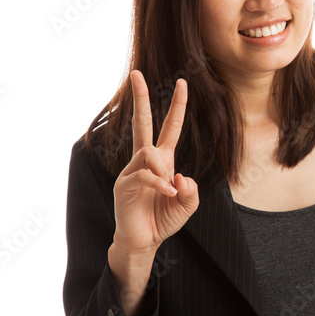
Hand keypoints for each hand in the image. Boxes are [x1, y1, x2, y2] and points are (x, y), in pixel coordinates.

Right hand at [110, 70, 198, 315]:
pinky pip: (145, 174)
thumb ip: (190, 188)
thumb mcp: (188, 203)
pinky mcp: (124, 185)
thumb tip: (177, 175)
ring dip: (163, 169)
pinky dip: (160, 184)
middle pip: (142, 122)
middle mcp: (144, 161)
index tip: (182, 83)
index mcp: (162, 160)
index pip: (169, 127)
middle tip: (136, 73)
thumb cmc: (164, 220)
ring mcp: (131, 171)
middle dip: (140, 97)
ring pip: (149, 152)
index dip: (177, 107)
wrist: (144, 242)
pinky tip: (166, 195)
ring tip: (167, 190)